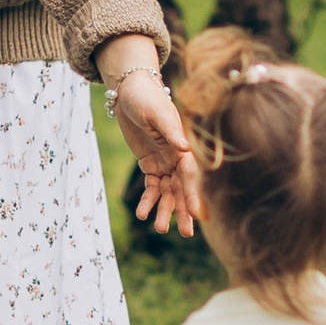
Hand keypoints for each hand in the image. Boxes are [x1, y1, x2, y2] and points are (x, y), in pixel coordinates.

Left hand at [109, 67, 200, 236]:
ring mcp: (164, 161)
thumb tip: (186, 147)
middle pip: (181, 188)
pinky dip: (148, 199)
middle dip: (183, 210)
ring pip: (167, 191)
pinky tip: (141, 214)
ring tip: (159, 228)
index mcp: (182, 145)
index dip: (192, 194)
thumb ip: (170, 129)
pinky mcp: (150, 163)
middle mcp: (177, 156)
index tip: (195, 213)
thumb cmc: (146, 97)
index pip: (189, 175)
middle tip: (185, 233)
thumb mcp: (156, 112)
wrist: (130, 90)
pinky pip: (151, 186)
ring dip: (164, 209)